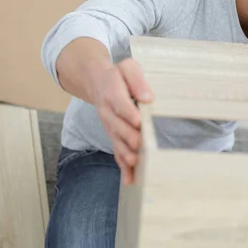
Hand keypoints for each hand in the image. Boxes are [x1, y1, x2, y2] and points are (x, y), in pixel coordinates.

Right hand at [93, 58, 152, 184]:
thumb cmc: (119, 76)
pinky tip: (130, 179)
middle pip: (118, 127)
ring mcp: (110, 127)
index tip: (139, 122)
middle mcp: (108, 112)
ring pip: (116, 142)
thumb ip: (136, 79)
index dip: (129, 113)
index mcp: (112, 93)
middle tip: (140, 145)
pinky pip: (117, 152)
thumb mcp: (128, 67)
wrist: (99, 82)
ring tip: (135, 163)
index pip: (120, 104)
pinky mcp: (114, 136)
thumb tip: (147, 97)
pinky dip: (123, 167)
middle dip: (129, 137)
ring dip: (125, 154)